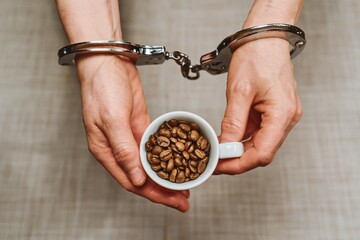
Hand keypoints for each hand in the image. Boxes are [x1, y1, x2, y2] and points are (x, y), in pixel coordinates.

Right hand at [76, 55, 189, 211]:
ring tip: (184, 185)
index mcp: (106, 151)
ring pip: (149, 164)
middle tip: (184, 199)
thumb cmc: (103, 87)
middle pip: (142, 176)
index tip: (172, 201)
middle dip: (163, 190)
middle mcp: (117, 147)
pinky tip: (177, 162)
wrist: (110, 62)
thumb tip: (136, 178)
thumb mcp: (112, 119)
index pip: (131, 181)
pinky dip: (165, 157)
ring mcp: (129, 136)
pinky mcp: (139, 124)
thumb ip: (123, 150)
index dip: (153, 194)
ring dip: (165, 176)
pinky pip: (154, 147)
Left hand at [215, 38, 302, 173]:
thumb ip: (232, 122)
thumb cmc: (256, 56)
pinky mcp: (273, 111)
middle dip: (236, 160)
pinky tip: (226, 138)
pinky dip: (241, 138)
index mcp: (282, 114)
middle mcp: (286, 118)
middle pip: (262, 152)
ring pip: (259, 144)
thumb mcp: (239, 91)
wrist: (264, 38)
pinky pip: (258, 131)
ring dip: (238, 150)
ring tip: (216, 152)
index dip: (239, 164)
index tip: (219, 166)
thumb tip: (225, 147)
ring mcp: (281, 115)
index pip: (263, 153)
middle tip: (214, 162)